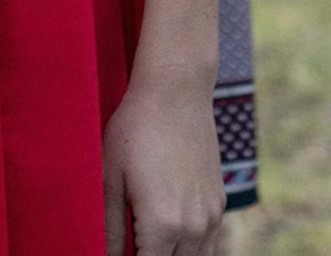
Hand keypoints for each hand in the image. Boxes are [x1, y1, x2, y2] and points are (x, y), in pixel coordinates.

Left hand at [103, 74, 224, 255]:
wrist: (176, 91)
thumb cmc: (135, 129)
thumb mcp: (111, 178)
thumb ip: (110, 228)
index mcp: (162, 223)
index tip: (119, 254)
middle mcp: (194, 226)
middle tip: (132, 244)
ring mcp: (211, 216)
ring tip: (147, 240)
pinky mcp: (219, 203)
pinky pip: (207, 244)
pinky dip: (189, 248)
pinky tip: (168, 235)